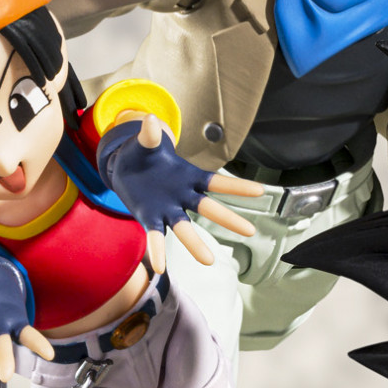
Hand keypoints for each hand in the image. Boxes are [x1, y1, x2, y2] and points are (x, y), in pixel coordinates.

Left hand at [95, 112, 260, 273]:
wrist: (125, 169)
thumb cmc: (142, 155)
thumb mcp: (145, 144)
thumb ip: (149, 136)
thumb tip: (149, 120)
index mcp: (189, 176)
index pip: (217, 182)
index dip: (238, 187)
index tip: (261, 191)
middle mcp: (183, 196)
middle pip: (209, 208)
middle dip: (229, 219)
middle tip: (250, 231)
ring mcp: (168, 209)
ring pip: (185, 228)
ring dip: (195, 244)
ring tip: (209, 261)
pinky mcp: (151, 219)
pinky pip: (156, 236)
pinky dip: (158, 250)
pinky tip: (160, 267)